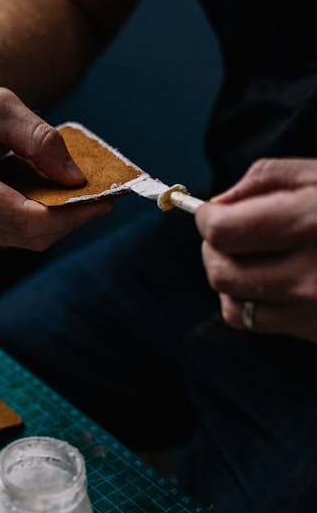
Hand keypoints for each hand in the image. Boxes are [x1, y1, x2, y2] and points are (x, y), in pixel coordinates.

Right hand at [0, 75, 111, 249]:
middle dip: (71, 217)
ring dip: (59, 218)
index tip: (105, 200)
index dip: (69, 214)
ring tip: (83, 193)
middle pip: (31, 234)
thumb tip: (74, 178)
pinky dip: (44, 218)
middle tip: (104, 195)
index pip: (25, 218)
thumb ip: (40, 140)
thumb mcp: (3, 107)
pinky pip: (18, 234)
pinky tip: (56, 196)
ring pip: (28, 238)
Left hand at [195, 158, 316, 342]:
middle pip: (220, 271)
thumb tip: (217, 204)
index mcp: (312, 221)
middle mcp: (310, 273)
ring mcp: (314, 310)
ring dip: (227, 277)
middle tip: (226, 233)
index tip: (211, 212)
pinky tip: (265, 281)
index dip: (206, 219)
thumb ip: (263, 181)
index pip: (222, 231)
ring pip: (231, 304)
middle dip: (212, 249)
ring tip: (246, 257)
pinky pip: (256, 323)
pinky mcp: (316, 332)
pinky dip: (247, 301)